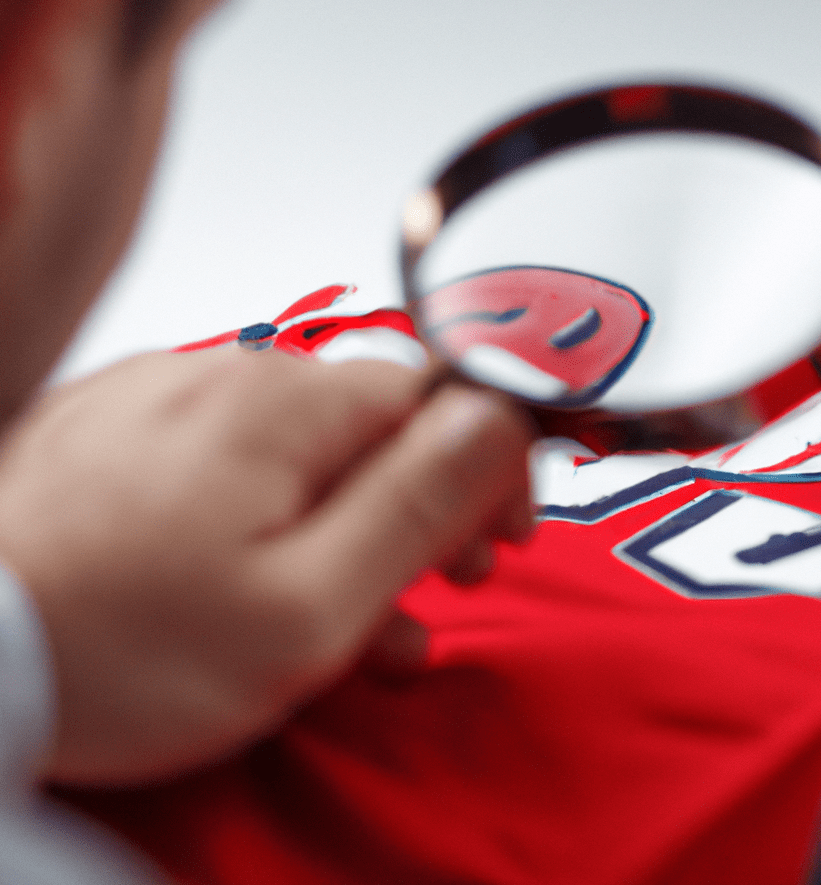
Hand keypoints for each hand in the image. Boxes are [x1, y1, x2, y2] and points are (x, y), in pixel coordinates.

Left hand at [0, 348, 533, 785]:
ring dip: (351, 518)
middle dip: (426, 498)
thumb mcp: (307, 607)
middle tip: (450, 580)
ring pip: (301, 449)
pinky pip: (226, 458)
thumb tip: (497, 423)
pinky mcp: (115, 432)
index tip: (499, 537)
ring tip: (368, 616)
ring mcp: (161, 397)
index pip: (436, 397)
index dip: (486, 465)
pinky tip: (268, 576)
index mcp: (285, 405)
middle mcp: (225, 375)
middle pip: (371, 422)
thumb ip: (417, 506)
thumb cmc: (128, 651)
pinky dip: (271, 509)